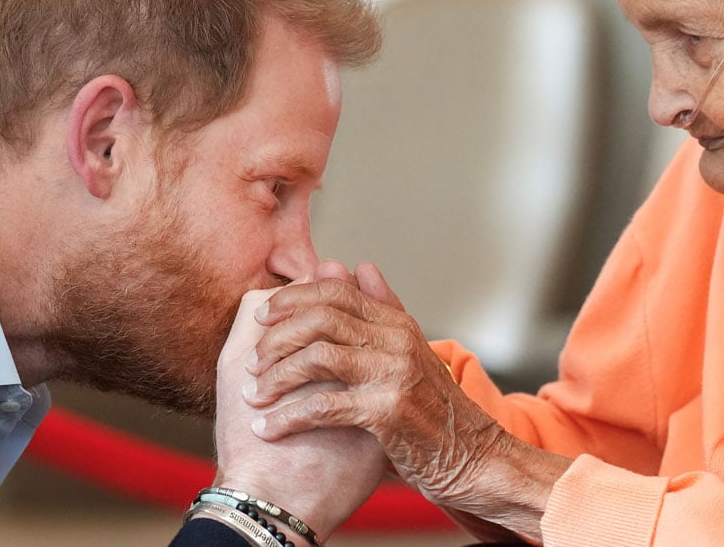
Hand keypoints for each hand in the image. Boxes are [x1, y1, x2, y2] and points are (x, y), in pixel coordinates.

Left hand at [243, 264, 570, 541]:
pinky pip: (323, 405)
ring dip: (276, 377)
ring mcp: (394, 372)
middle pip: (320, 318)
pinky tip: (267, 429)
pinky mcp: (388, 409)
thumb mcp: (411, 351)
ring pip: (317, 356)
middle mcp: (397, 339)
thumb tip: (360, 265)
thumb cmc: (433, 410)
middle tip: (251, 361)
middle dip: (277, 337)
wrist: (472, 457)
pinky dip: (288, 417)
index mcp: (397, 322)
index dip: (292, 299)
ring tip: (253, 396)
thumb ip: (384, 310)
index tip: (261, 316)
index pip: (334, 292)